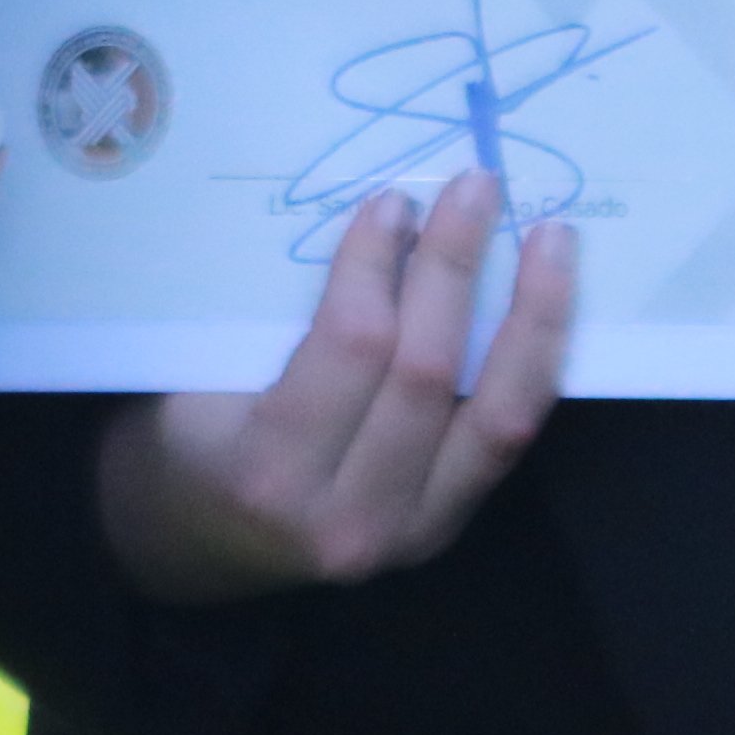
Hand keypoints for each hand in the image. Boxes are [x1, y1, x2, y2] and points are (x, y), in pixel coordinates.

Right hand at [91, 174, 576, 604]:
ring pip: (495, 416)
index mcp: (269, 469)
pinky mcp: (441, 532)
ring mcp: (406, 534)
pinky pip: (506, 441)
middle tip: (475, 188)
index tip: (391, 200)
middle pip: (426, 373)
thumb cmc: (182, 438)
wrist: (194, 546)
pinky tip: (552, 307)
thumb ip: (275, 315)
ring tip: (551, 239)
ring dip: (531, 318)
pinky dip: (534, 368)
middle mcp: (348, 516)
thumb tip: (376, 217)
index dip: (377, 264)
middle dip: (456, 268)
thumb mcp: (195, 375)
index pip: (350, 347)